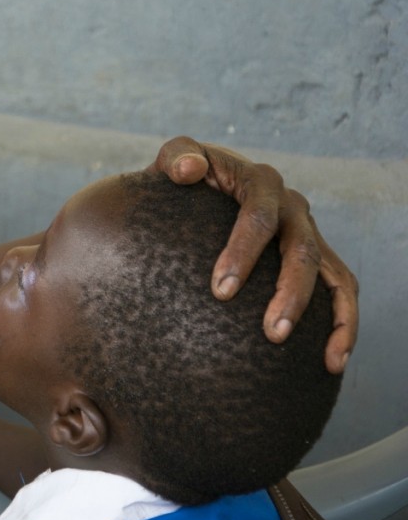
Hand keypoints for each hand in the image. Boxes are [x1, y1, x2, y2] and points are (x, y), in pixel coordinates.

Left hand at [151, 136, 357, 373]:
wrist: (200, 195)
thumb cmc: (183, 181)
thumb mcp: (176, 162)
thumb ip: (177, 156)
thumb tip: (188, 170)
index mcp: (260, 182)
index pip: (259, 216)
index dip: (244, 251)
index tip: (220, 292)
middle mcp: (292, 206)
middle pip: (301, 250)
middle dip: (289, 293)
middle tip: (270, 334)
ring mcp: (307, 234)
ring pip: (332, 275)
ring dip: (328, 318)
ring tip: (316, 358)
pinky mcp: (316, 261)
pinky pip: (340, 292)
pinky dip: (344, 326)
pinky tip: (332, 362)